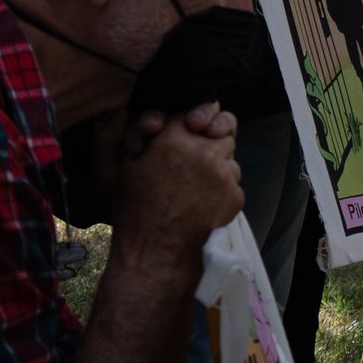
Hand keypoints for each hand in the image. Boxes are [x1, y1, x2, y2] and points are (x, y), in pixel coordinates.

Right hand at [115, 111, 242, 254]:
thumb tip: (159, 117)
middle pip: (222, 130)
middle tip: (199, 159)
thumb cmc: (136, 209)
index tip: (194, 128)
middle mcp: (203, 151)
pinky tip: (204, 205)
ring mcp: (223, 173)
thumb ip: (143, 133)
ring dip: (219, 167)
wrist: (155, 250)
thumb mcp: (128, 164)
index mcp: (174, 139)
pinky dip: (224, 193)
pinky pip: (234, 185)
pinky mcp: (235, 195)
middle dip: (214, 139)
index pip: (197, 111)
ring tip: (196, 189)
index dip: (196, 120)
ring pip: (231, 158)